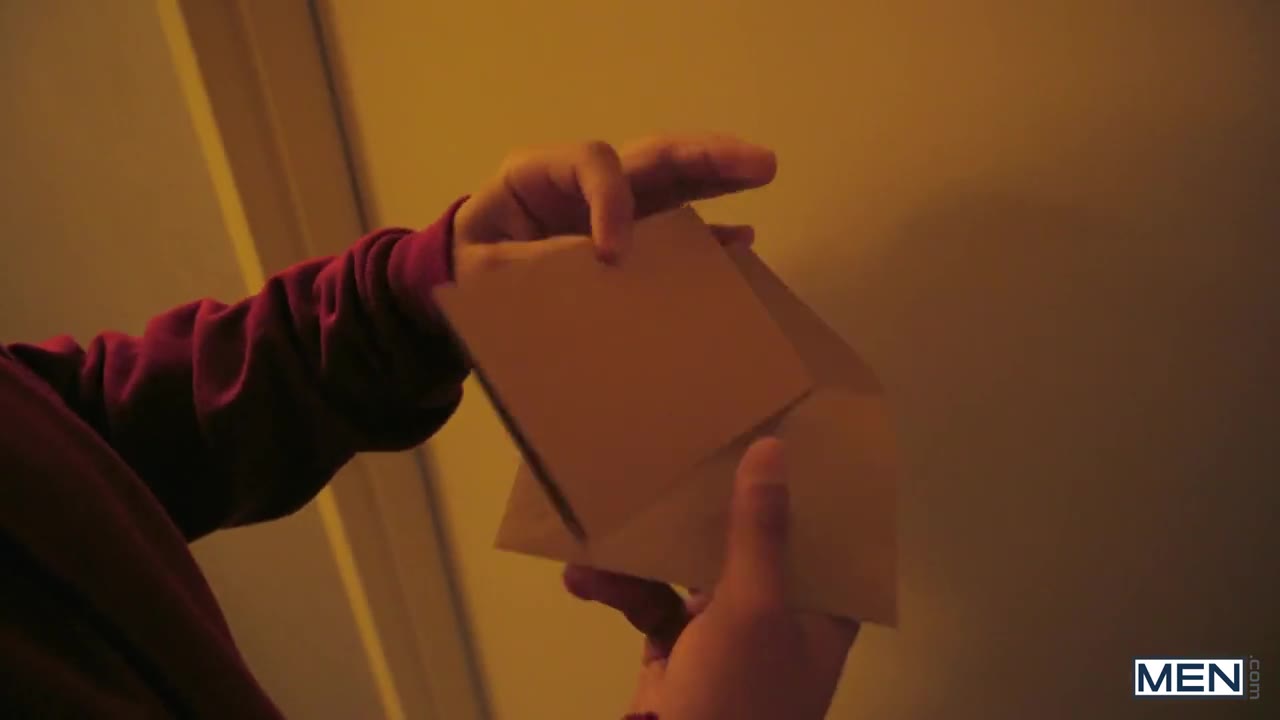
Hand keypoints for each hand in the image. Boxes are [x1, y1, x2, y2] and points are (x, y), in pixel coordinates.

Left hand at [451, 134, 776, 279]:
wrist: (462, 288)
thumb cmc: (467, 269)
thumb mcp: (482, 268)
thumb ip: (528, 268)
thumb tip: (587, 276)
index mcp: (539, 175)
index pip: (591, 163)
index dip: (610, 200)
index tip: (611, 254)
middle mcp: (584, 183)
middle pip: (651, 156)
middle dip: (705, 157)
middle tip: (757, 162)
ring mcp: (613, 209)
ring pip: (673, 181)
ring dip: (721, 176)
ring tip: (764, 170)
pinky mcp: (629, 240)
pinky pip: (674, 230)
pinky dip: (708, 233)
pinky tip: (743, 237)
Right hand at [563, 438, 859, 719]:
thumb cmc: (737, 702)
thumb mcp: (752, 609)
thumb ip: (759, 532)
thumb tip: (774, 450)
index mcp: (819, 613)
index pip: (823, 537)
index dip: (805, 488)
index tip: (782, 434)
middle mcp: (778, 620)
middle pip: (749, 545)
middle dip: (708, 508)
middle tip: (686, 452)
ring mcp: (725, 638)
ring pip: (688, 571)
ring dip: (644, 553)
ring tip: (604, 528)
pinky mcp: (677, 654)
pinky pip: (650, 605)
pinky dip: (619, 589)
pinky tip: (583, 576)